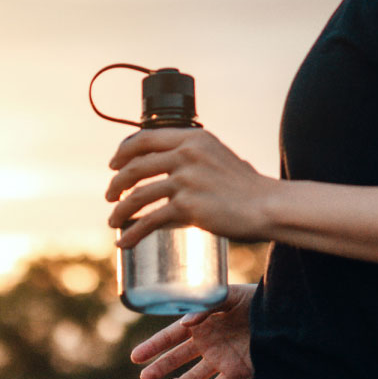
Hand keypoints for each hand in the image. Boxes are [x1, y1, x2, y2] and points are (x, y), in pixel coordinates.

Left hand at [106, 127, 273, 249]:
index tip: (114, 163)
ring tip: (113, 221)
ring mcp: (186, 180)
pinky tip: (125, 241)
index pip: (146, 138)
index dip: (124, 151)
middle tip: (111, 195)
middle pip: (136, 167)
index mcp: (194, 138)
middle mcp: (187, 154)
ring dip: (119, 210)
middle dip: (116, 183)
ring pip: (138, 195)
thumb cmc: (247, 186)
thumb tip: (174, 168)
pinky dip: (133, 232)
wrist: (266, 205)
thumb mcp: (220, 156)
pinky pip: (150, 220)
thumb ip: (197, 157)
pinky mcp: (187, 206)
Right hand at [131, 283, 255, 378]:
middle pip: (178, 358)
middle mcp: (208, 341)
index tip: (135, 357)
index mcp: (202, 321)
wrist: (283, 314)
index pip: (172, 335)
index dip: (154, 346)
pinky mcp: (235, 371)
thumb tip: (185, 324)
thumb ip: (207, 305)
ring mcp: (220, 358)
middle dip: (160, 367)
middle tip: (144, 377)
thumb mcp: (230, 294)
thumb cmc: (255, 298)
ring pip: (193, 376)